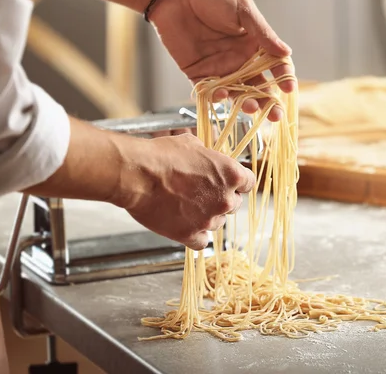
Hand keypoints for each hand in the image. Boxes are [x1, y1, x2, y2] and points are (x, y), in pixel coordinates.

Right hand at [115, 133, 254, 249]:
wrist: (137, 174)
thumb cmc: (161, 157)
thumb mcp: (191, 144)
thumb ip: (207, 155)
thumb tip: (207, 157)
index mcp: (231, 175)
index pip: (248, 183)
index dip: (237, 183)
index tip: (229, 183)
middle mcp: (225, 199)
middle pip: (234, 204)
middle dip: (221, 199)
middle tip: (202, 193)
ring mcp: (208, 219)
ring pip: (217, 223)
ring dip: (207, 216)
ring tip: (186, 206)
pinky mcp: (189, 235)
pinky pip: (201, 241)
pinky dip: (195, 235)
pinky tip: (185, 225)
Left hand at [144, 0, 294, 120]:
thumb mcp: (243, 10)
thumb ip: (262, 33)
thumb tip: (286, 52)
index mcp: (255, 45)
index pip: (275, 67)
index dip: (284, 78)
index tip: (289, 88)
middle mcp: (240, 60)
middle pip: (259, 87)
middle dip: (268, 102)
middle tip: (275, 115)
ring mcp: (220, 69)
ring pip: (237, 94)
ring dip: (245, 103)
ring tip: (250, 106)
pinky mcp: (199, 75)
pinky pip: (210, 92)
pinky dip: (217, 97)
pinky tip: (223, 95)